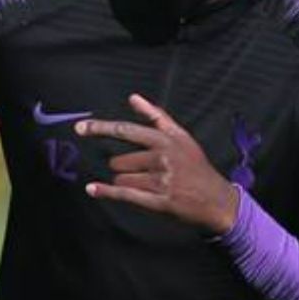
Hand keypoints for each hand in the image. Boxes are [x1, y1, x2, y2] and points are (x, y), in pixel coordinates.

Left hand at [76, 94, 239, 233]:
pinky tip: (93, 189)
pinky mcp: (160, 201)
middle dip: (124, 168)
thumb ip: (156, 116)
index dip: (101, 129)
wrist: (217, 200)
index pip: (127, 130)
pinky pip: (126, 194)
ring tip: (148, 186)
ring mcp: (161, 180)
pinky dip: (107, 192)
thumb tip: (133, 98)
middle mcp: (163, 158)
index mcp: (166, 140)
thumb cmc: (197, 167)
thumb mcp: (182, 137)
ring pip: (122, 178)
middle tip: (144, 173)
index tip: (80, 128)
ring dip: (126, 183)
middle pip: (120, 161)